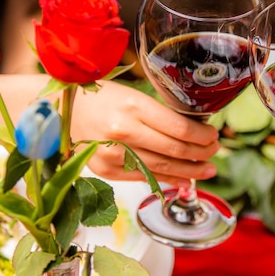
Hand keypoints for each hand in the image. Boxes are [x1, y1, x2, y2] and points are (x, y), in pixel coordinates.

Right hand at [72, 81, 219, 185]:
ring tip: (208, 170)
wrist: (60, 113)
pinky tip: (184, 180)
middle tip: (214, 152)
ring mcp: (115, 154)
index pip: (180, 128)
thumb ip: (159, 114)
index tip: (213, 135)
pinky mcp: (108, 171)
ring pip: (163, 167)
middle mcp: (124, 132)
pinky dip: (168, 179)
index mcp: (133, 106)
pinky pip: (146, 177)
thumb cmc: (98, 98)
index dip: (203, 136)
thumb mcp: (132, 95)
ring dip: (191, 171)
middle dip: (201, 153)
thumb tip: (192, 131)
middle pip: (175, 149)